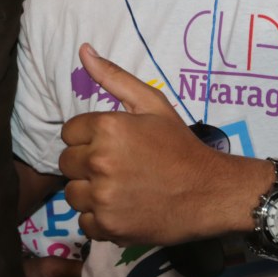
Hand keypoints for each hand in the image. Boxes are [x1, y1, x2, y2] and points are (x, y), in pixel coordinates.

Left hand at [58, 45, 259, 245]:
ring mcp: (103, 197)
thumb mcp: (152, 104)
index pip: (69, 133)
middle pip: (66, 163)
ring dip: (89, 193)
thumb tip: (83, 50)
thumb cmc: (180, 146)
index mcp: (106, 128)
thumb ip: (113, 77)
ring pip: (72, 193)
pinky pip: (84, 222)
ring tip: (119, 189)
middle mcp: (99, 162)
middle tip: (117, 168)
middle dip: (86, 164)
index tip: (112, 146)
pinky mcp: (108, 227)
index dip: (88, 138)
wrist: (211, 191)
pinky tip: (122, 209)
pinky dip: (99, 219)